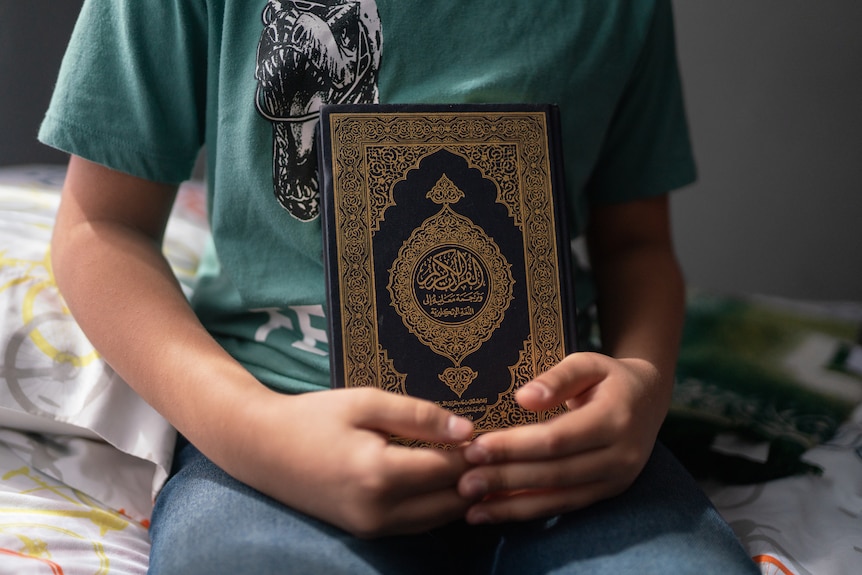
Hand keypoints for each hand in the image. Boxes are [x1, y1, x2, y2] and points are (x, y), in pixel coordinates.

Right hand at [226, 387, 476, 537]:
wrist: (262, 448)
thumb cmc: (313, 417)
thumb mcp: (366, 402)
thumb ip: (419, 416)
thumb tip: (467, 431)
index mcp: (379, 472)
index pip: (447, 469)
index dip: (474, 453)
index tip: (490, 435)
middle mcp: (378, 509)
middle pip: (449, 501)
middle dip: (473, 478)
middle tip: (488, 452)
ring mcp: (370, 527)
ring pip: (437, 519)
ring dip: (458, 495)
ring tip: (471, 465)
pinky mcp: (365, 531)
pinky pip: (416, 524)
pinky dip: (436, 506)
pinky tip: (443, 482)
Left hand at [456, 352, 670, 523]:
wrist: (649, 399)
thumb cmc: (608, 376)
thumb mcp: (587, 362)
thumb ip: (557, 378)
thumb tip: (523, 398)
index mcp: (615, 418)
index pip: (557, 439)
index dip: (515, 446)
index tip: (476, 447)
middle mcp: (620, 455)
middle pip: (555, 472)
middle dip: (506, 478)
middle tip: (463, 481)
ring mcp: (616, 479)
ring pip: (558, 496)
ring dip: (512, 504)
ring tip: (470, 506)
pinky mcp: (607, 493)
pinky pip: (564, 506)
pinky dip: (528, 511)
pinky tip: (494, 512)